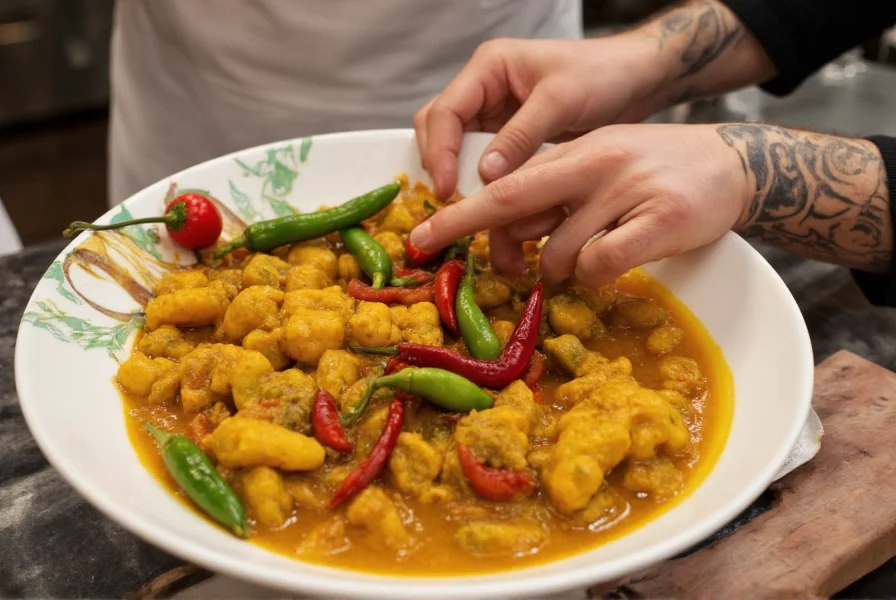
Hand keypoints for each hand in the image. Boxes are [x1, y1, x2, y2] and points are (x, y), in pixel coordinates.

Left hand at [409, 123, 750, 287]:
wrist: (735, 164)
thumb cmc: (656, 171)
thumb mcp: (600, 165)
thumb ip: (555, 194)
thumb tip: (505, 235)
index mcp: (577, 150)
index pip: (505, 183)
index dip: (458, 213)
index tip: (422, 237)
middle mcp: (596, 164)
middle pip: (516, 207)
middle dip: (482, 241)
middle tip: (481, 267)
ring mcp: (628, 192)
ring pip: (559, 251)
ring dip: (559, 270)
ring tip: (582, 260)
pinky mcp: (661, 222)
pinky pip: (601, 265)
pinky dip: (595, 276)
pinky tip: (612, 264)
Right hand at [413, 34, 666, 199]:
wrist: (635, 80)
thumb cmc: (602, 75)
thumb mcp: (560, 101)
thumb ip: (520, 136)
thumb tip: (485, 175)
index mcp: (489, 67)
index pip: (445, 111)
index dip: (441, 152)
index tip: (448, 189)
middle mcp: (484, 88)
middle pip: (439, 129)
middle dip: (441, 166)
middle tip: (454, 204)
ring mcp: (494, 113)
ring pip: (456, 148)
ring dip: (459, 177)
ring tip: (471, 209)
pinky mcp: (509, 136)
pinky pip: (482, 161)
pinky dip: (482, 182)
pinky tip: (492, 204)